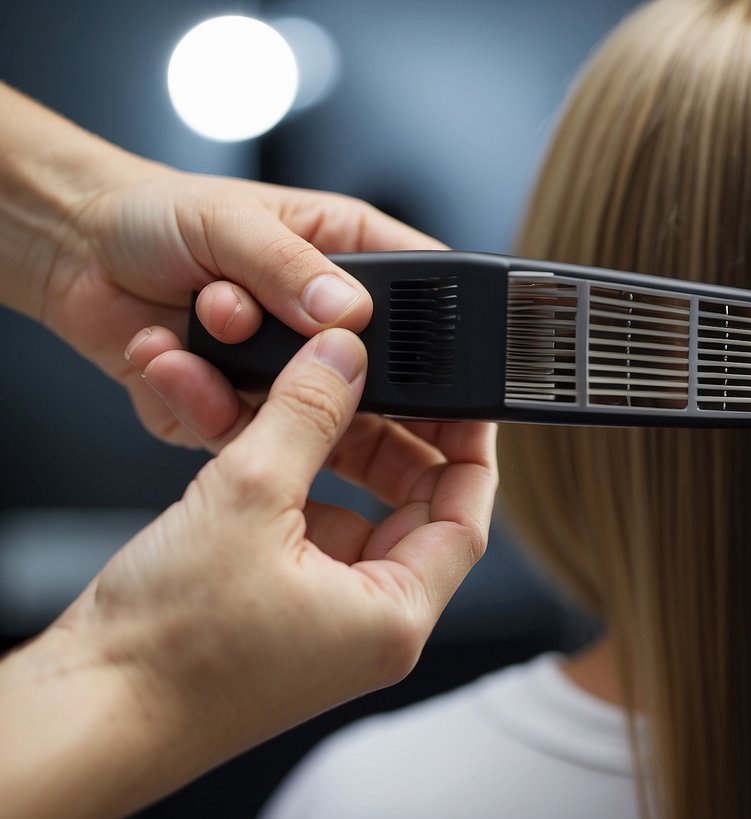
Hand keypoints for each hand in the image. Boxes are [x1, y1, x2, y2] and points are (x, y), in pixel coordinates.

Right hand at [18, 329, 496, 818]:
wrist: (87, 707)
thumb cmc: (169, 647)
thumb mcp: (249, 498)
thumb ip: (307, 415)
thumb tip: (344, 355)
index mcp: (394, 615)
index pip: (465, 515)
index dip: (468, 445)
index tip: (459, 392)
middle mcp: (369, 622)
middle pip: (409, 506)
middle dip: (385, 436)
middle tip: (368, 380)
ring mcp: (322, 616)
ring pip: (349, 509)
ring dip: (322, 448)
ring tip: (295, 392)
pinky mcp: (277, 606)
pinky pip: (301, 526)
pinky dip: (284, 479)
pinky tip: (249, 434)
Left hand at [38, 161, 439, 446]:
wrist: (74, 254)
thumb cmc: (158, 214)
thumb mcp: (232, 221)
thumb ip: (288, 267)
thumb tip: (345, 311)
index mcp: (348, 259)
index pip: (423, 297)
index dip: (440, 334)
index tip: (438, 359)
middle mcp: (324, 324)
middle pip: (381, 377)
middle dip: (345, 379)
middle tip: (312, 362)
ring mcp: (285, 373)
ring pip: (311, 416)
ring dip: (253, 378)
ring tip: (209, 315)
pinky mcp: (238, 412)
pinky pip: (242, 435)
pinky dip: (201, 399)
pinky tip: (169, 350)